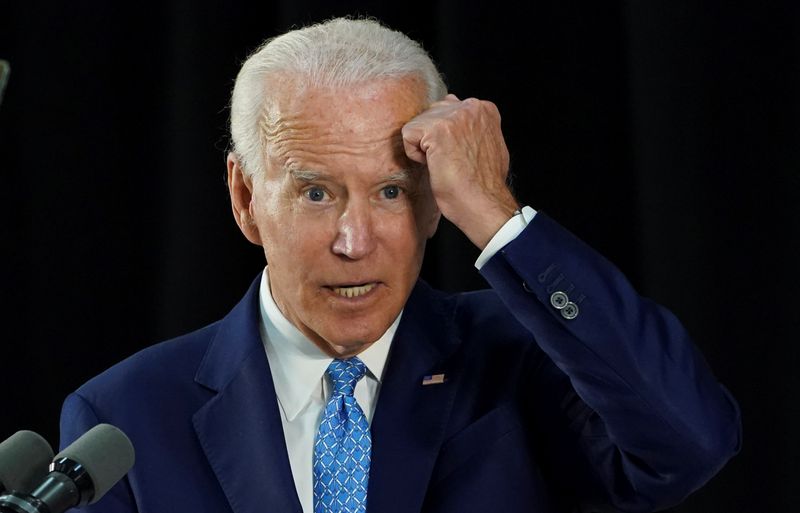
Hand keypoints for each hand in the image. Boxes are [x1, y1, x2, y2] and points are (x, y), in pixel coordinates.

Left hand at [402, 94, 518, 248]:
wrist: (483, 203)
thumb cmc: (483, 184)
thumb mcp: (488, 145)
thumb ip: (473, 129)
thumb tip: (457, 129)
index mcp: (484, 110)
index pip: (447, 110)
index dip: (445, 136)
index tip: (456, 154)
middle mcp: (470, 107)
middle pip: (431, 114)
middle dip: (432, 138)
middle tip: (448, 161)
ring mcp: (454, 116)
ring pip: (419, 124)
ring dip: (424, 147)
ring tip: (444, 163)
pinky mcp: (436, 129)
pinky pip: (408, 134)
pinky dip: (415, 154)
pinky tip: (435, 165)